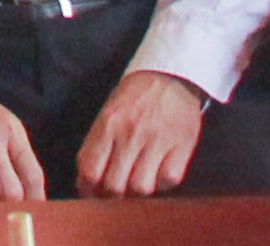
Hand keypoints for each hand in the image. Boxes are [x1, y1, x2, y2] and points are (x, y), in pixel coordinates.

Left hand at [72, 69, 208, 197]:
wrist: (171, 74)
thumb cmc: (136, 95)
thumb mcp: (108, 111)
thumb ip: (97, 143)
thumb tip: (88, 181)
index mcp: (108, 124)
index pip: (90, 170)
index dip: (88, 189)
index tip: (92, 193)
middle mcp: (130, 133)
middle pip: (114, 186)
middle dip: (112, 196)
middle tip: (116, 193)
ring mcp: (157, 140)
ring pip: (141, 188)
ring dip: (137, 192)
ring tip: (138, 181)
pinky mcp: (181, 145)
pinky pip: (168, 180)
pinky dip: (162, 183)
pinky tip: (159, 171)